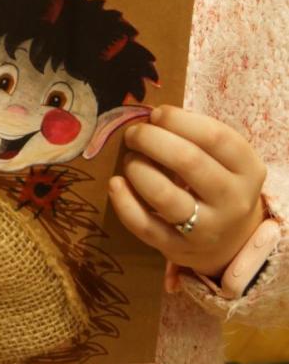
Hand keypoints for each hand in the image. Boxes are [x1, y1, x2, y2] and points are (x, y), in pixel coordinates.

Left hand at [108, 105, 266, 278]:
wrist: (232, 242)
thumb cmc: (219, 184)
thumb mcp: (225, 159)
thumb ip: (195, 136)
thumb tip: (151, 118)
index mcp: (248, 169)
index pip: (214, 136)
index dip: (178, 120)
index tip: (156, 114)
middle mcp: (233, 201)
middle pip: (188, 161)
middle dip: (151, 139)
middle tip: (134, 133)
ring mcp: (207, 229)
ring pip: (164, 195)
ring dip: (137, 168)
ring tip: (131, 159)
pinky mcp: (178, 249)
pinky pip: (144, 226)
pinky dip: (124, 202)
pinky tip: (116, 183)